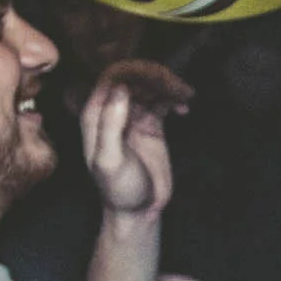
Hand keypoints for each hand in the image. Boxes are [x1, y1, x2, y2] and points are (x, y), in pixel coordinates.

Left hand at [82, 59, 190, 218]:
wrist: (139, 209)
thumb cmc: (119, 188)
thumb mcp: (110, 160)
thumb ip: (110, 125)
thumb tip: (121, 88)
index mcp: (96, 114)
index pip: (112, 77)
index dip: (134, 71)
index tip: (156, 79)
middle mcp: (112, 110)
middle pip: (133, 76)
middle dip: (155, 75)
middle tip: (175, 86)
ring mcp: (133, 114)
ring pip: (149, 84)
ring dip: (168, 85)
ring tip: (184, 95)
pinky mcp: (151, 122)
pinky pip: (162, 99)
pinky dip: (174, 98)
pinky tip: (184, 109)